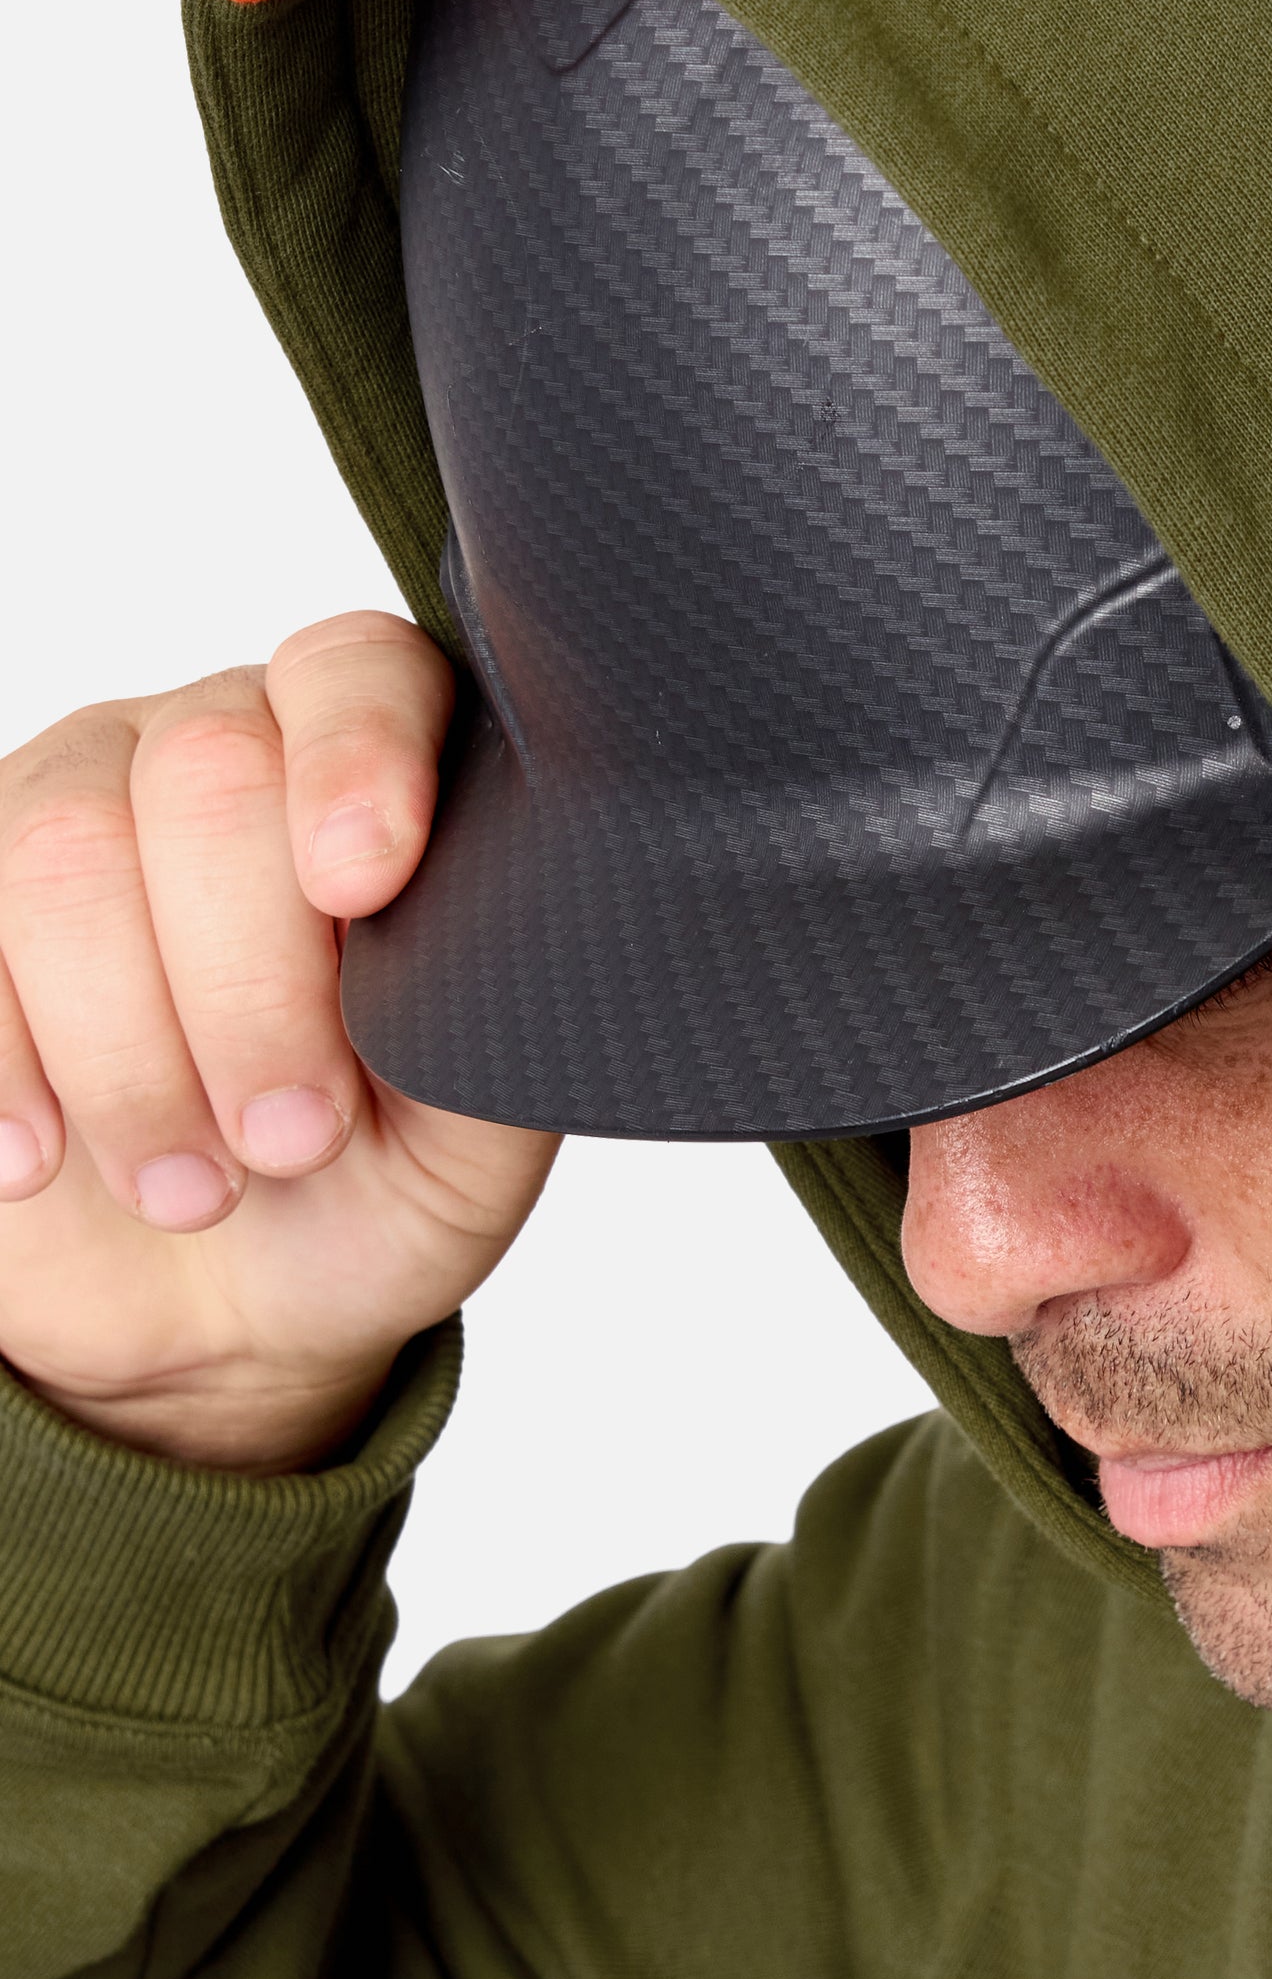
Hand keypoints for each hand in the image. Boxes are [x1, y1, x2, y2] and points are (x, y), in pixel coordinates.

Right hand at [0, 613, 556, 1472]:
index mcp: (381, 764)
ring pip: (66, 855)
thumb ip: (501, 1007)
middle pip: (207, 776)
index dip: (358, 761)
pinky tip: (38, 1163)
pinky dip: (1, 1066)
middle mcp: (220, 746)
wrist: (228, 1303)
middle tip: (292, 1138)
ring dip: (130, 1049)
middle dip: (250, 980)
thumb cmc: (380, 1178)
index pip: (361, 675)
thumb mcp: (477, 1127)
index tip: (367, 884)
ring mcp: (69, 810)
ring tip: (192, 1188)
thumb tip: (514, 926)